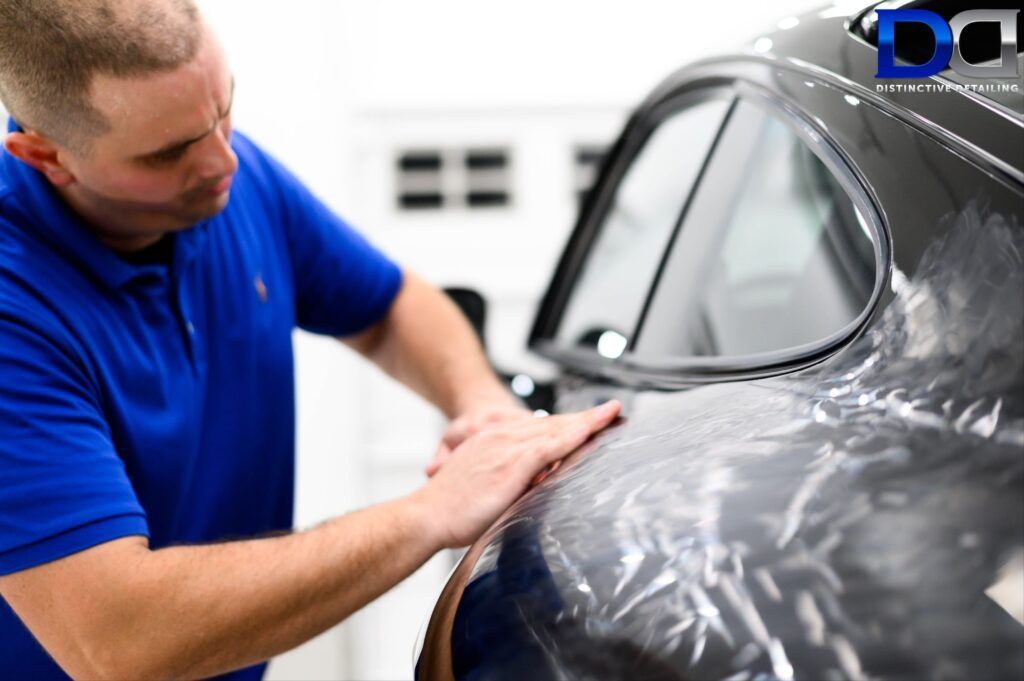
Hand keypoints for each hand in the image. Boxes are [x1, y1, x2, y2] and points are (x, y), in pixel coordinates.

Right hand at [411, 400, 620, 548]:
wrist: (427, 515)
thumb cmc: (451, 510)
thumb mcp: (484, 487)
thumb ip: (509, 483)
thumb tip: (533, 489)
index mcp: (495, 442)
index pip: (542, 428)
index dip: (570, 423)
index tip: (593, 421)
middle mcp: (503, 438)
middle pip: (554, 423)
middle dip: (585, 417)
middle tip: (613, 410)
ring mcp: (508, 449)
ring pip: (556, 430)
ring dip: (586, 421)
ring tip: (611, 414)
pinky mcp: (511, 465)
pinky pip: (549, 446)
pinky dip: (572, 436)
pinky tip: (590, 431)